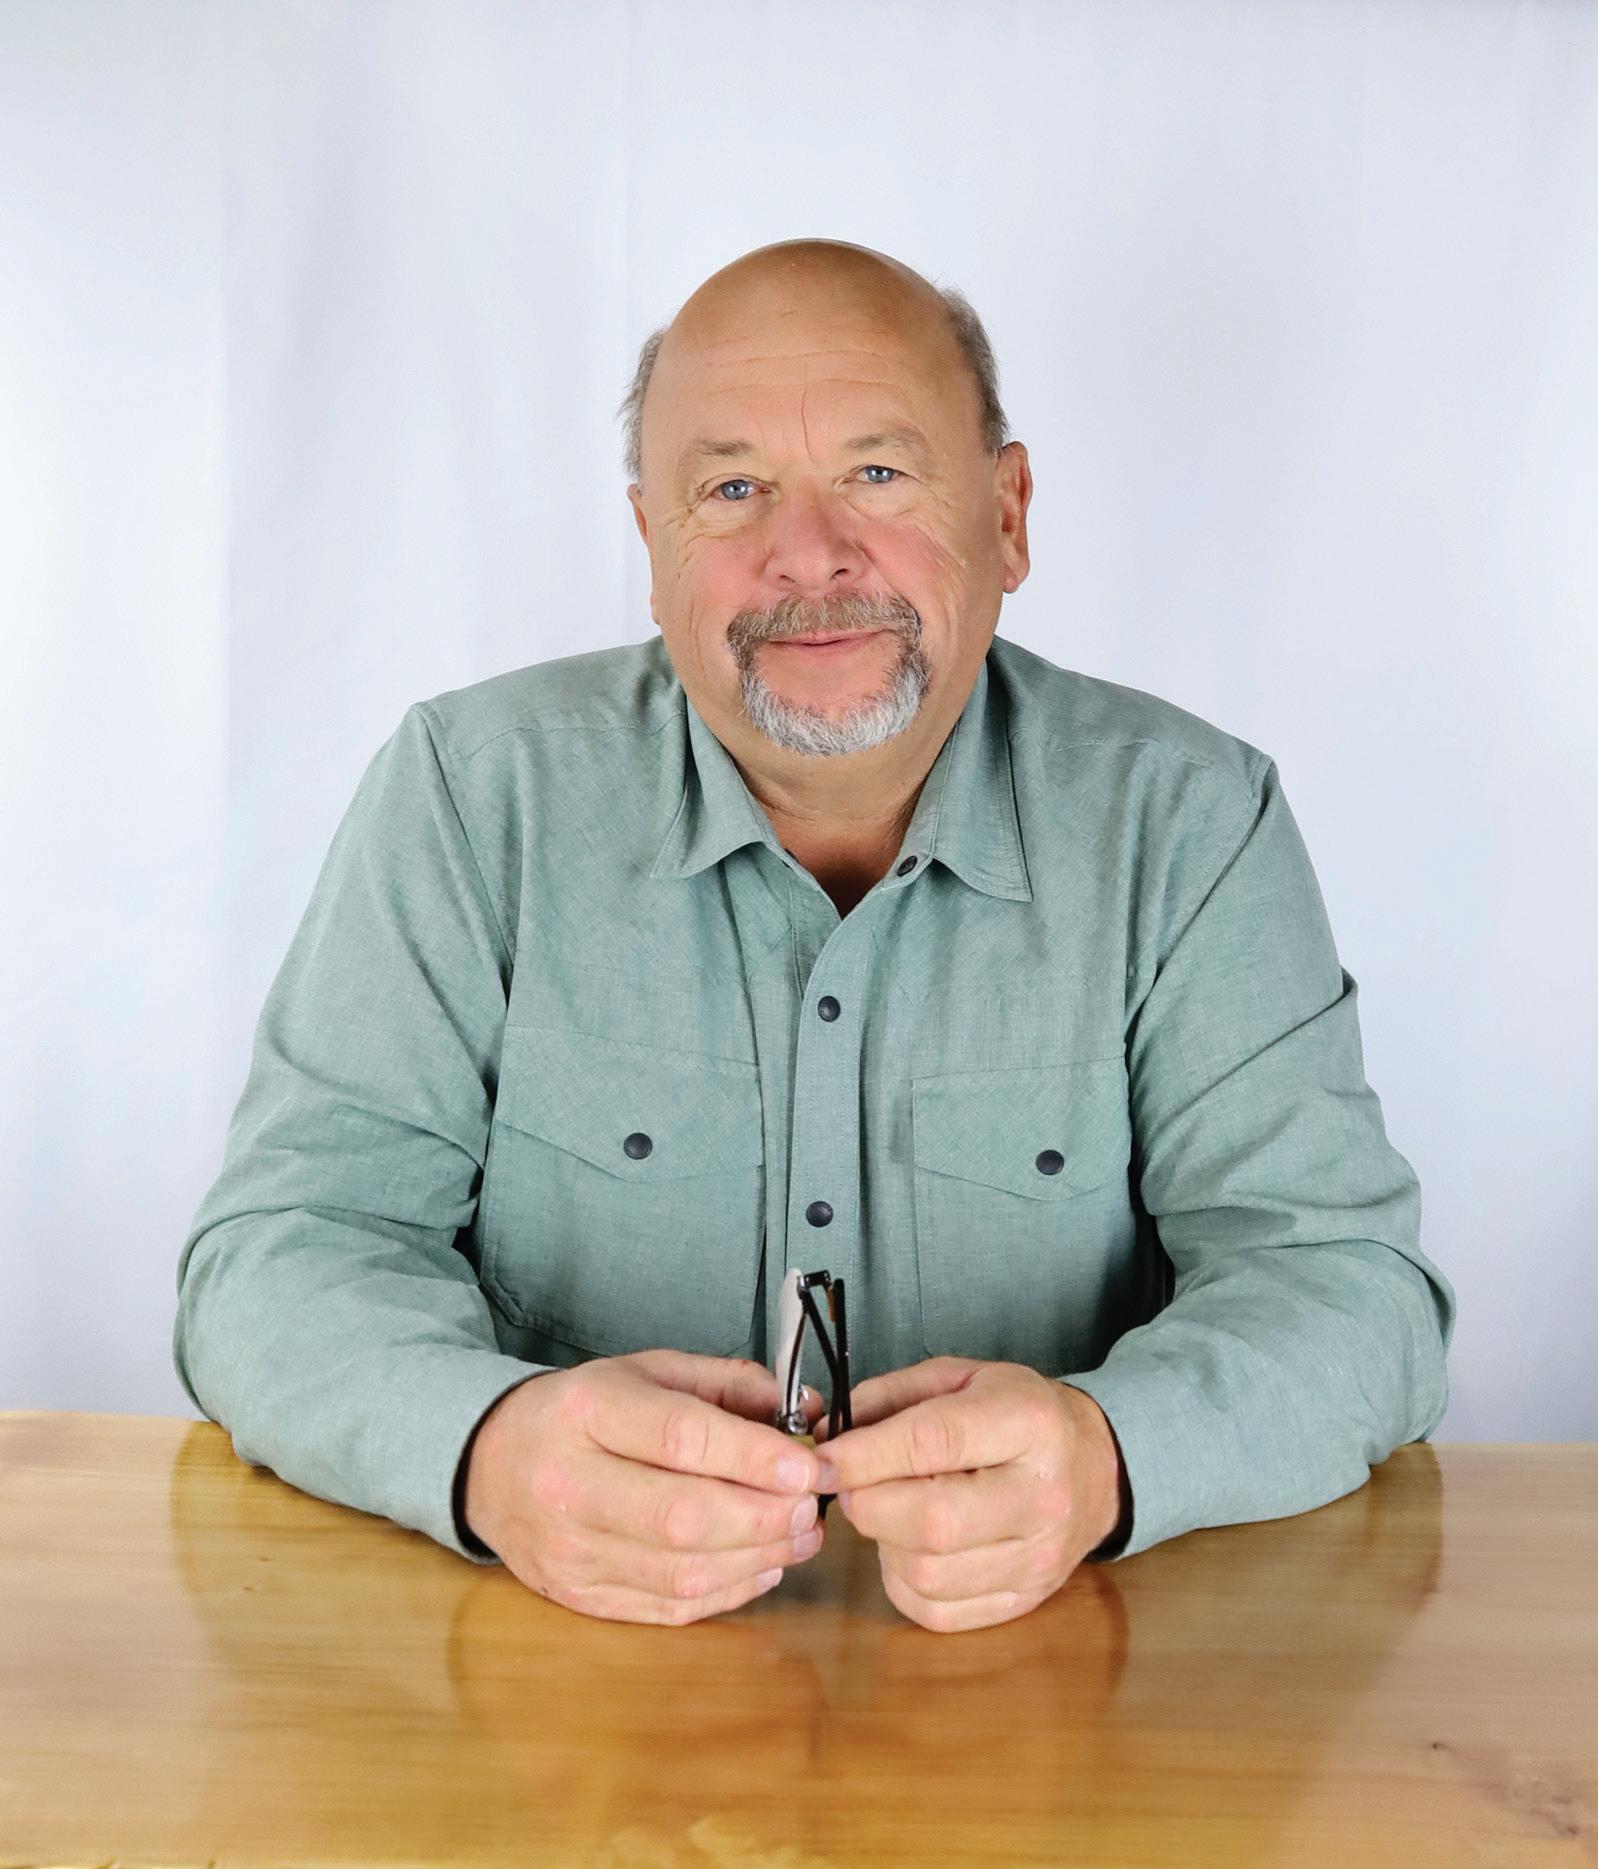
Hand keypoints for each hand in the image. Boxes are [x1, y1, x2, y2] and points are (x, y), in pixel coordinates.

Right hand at [461, 1350, 828, 1623]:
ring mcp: (570, 1550)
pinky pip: (668, 1606)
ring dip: (758, 1558)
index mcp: (588, 1411)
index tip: (809, 1466)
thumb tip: (807, 1413)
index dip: (755, 1457)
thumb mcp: (648, 1371)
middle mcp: (570, 1483)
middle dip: (765, 1517)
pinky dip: (728, 1591)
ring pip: (681, 1571)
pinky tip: (761, 1565)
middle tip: (812, 1508)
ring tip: (800, 1536)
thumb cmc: (586, 1411)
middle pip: (683, 1516)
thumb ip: (728, 1385)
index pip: (682, 1438)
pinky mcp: (578, 1597)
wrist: (491, 1463)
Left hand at [812, 1357, 1128, 1632]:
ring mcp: (1039, 1558)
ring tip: (892, 1510)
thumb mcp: (960, 1377)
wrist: (1093, 1466)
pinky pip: (938, 1612)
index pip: (932, 1443)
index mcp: (1027, 1422)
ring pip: (929, 1574)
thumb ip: (889, 1399)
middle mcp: (1041, 1496)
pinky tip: (911, 1547)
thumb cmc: (1015, 1414)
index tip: (819, 1460)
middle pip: (931, 1522)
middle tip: (854, 1486)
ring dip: (885, 1544)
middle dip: (869, 1504)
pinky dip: (903, 1582)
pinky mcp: (1025, 1601)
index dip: (864, 1456)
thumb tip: (826, 1440)